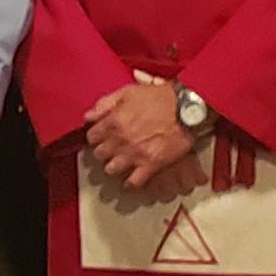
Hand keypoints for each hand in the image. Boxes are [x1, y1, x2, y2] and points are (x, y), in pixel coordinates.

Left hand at [83, 81, 199, 191]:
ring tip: (118, 163)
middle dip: (103, 151)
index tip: (99, 138)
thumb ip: (105, 103)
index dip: (95, 137)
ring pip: (111, 169)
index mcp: (114, 121)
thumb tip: (89, 116)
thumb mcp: (128, 92)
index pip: (91, 136)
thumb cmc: (160, 97)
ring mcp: (135, 153)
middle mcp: (122, 139)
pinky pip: (133, 181)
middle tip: (109, 149)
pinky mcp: (151, 164)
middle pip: (99, 154)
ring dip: (113, 167)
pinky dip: (129, 183)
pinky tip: (129, 180)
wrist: (187, 109)